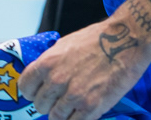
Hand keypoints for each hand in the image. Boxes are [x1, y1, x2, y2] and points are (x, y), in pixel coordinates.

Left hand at [18, 16, 150, 119]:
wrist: (124, 41)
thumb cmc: (96, 39)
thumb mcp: (64, 45)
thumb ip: (51, 63)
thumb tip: (43, 77)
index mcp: (47, 62)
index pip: (26, 87)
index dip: (31, 91)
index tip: (38, 93)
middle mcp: (56, 81)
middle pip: (40, 105)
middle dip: (48, 104)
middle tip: (58, 100)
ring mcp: (74, 96)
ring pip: (55, 117)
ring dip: (61, 114)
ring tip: (71, 108)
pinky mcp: (92, 107)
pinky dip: (76, 119)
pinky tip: (82, 112)